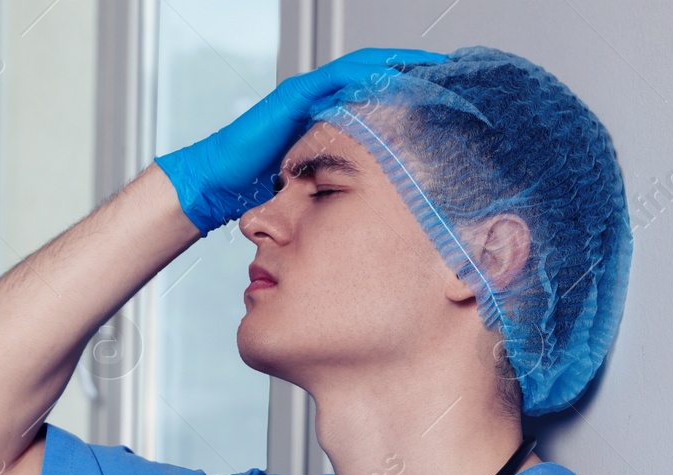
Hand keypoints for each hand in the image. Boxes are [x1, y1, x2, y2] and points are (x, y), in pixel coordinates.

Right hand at [154, 47, 447, 234]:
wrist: (218, 184)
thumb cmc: (260, 188)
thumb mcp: (315, 185)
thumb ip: (341, 182)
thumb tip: (381, 210)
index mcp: (328, 119)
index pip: (378, 97)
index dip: (413, 94)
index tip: (448, 99)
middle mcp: (320, 100)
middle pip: (377, 76)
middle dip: (415, 72)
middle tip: (455, 74)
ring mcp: (307, 94)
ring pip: (363, 70)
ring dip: (400, 66)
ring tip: (437, 68)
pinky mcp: (294, 96)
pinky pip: (338, 78)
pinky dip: (369, 74)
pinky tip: (396, 75)